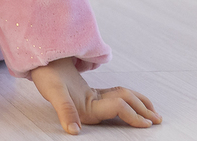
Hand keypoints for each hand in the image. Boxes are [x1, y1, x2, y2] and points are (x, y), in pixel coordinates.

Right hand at [30, 57, 161, 133]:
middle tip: (159, 120)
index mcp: (86, 109)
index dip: (133, 114)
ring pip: (122, 102)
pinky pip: (114, 97)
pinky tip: (133, 99)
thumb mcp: (54, 93)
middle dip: (142, 112)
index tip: (149, 123)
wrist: (38, 64)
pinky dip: (127, 98)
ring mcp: (92, 102)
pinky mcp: (90, 95)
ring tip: (152, 113)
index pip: (117, 109)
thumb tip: (73, 132)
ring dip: (138, 106)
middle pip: (124, 105)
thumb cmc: (45, 76)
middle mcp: (91, 108)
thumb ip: (64, 111)